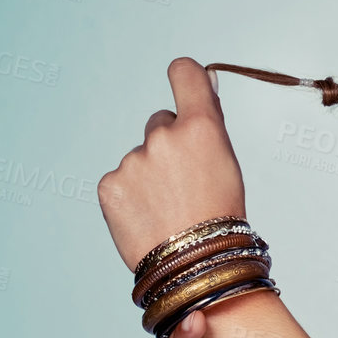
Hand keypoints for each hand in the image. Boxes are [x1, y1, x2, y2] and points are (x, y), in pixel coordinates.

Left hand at [98, 57, 247, 272]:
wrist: (197, 264)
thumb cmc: (220, 213)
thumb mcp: (227, 161)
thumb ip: (209, 119)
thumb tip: (205, 78)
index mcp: (200, 128)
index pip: (184, 73)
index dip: (187, 77)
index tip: (189, 87)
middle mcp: (162, 137)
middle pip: (161, 123)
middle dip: (171, 145)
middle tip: (186, 181)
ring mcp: (132, 161)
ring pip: (141, 156)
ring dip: (151, 174)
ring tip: (170, 207)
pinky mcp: (109, 185)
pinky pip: (121, 179)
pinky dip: (132, 195)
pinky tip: (150, 215)